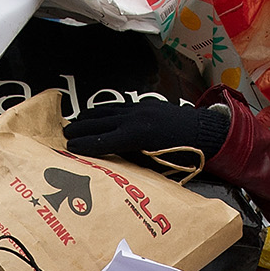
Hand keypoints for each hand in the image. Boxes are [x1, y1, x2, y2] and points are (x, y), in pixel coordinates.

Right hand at [64, 101, 229, 159]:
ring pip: (108, 112)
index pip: (103, 141)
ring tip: (75, 122)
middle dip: (81, 128)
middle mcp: (135, 119)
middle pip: (100, 123)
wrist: (206, 132)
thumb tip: (113, 164)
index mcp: (137, 136)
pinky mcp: (146, 105)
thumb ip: (133, 161)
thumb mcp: (157, 165)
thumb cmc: (184, 155)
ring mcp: (140, 109)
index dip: (84, 145)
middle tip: (64, 134)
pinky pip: (119, 107)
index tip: (69, 147)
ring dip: (90, 117)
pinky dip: (105, 111)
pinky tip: (98, 113)